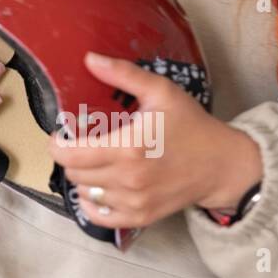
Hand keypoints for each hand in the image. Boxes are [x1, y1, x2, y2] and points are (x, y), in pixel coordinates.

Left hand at [45, 52, 262, 229]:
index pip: (70, 155)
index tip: (60, 134)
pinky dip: (91, 203)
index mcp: (128, 148)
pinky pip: (99, 216)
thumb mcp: (161, 92)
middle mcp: (128, 179)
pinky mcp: (140, 217)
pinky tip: (97, 187)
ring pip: (84, 193)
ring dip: (82, 177)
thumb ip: (124, 74)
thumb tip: (90, 59)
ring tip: (94, 161)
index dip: (56, 145)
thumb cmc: (190, 125)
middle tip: (80, 144)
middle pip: (74, 173)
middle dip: (71, 157)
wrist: (221, 165)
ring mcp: (134, 202)